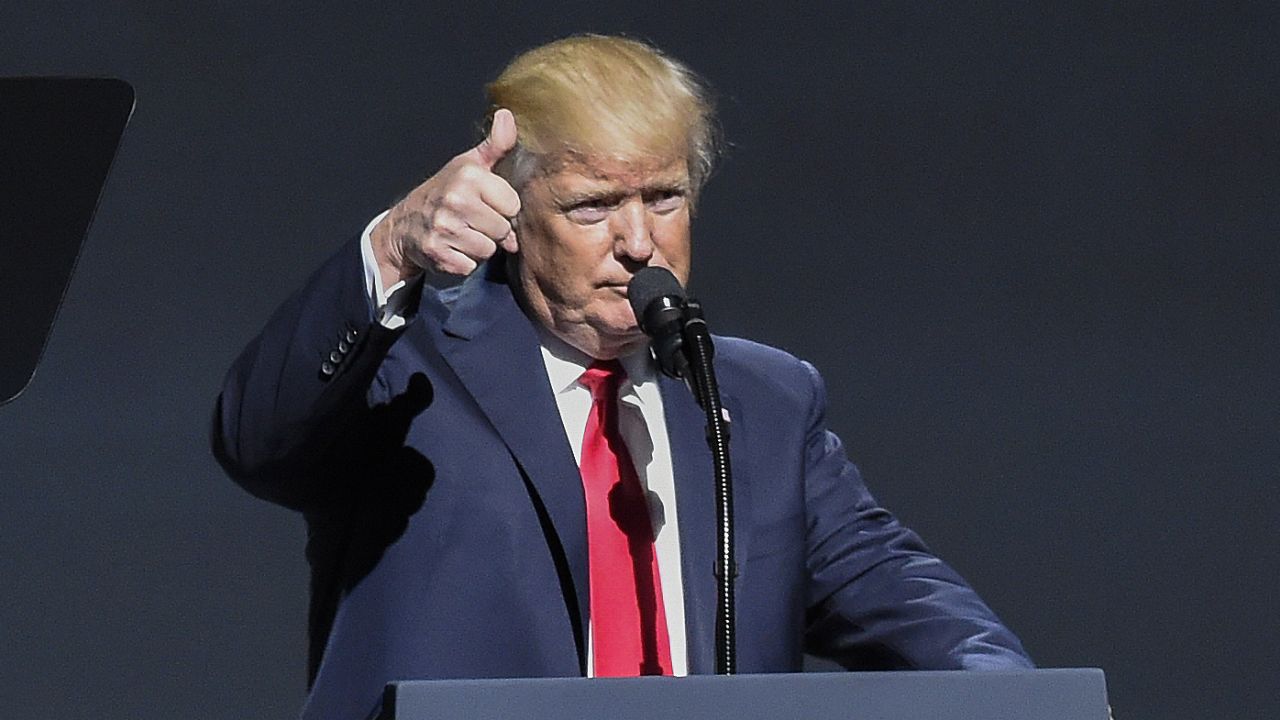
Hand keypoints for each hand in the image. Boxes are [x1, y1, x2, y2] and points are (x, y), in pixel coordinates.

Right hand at [371, 108, 520, 284]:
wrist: (404, 224)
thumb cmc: (445, 192)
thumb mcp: (469, 165)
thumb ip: (495, 145)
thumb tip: (508, 116)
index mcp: (468, 176)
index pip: (512, 205)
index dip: (503, 209)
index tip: (487, 205)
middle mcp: (455, 200)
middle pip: (502, 230)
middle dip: (492, 231)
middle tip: (473, 222)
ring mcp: (444, 228)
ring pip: (487, 250)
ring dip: (478, 248)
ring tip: (463, 235)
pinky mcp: (436, 253)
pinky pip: (469, 266)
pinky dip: (463, 263)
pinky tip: (452, 249)